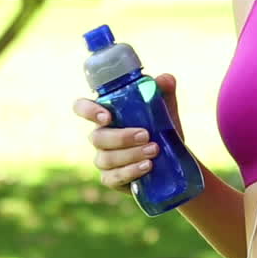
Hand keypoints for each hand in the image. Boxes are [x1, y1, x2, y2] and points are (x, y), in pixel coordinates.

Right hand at [72, 73, 182, 191]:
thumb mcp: (165, 109)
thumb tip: (165, 79)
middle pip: (97, 137)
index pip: (82, 108)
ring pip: (106, 158)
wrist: (173, 160)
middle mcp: (100, 137)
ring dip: (130, 154)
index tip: (107, 116)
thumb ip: (164, 92)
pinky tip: (146, 167)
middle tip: (146, 135)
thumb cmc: (161, 129)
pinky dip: (130, 172)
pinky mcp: (111, 178)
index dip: (87, 110)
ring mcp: (103, 159)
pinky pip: (113, 177)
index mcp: (106, 115)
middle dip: (122, 137)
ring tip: (154, 151)